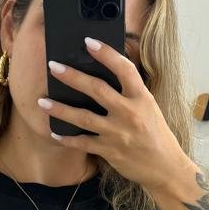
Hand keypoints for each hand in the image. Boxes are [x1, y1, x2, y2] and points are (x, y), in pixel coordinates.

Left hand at [39, 37, 187, 192]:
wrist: (166, 168)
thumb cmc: (156, 134)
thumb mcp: (148, 107)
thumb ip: (129, 93)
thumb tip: (104, 75)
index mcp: (141, 98)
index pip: (124, 69)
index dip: (106, 54)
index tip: (89, 41)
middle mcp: (130, 113)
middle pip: (97, 89)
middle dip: (73, 77)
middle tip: (53, 67)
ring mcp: (118, 133)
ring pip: (84, 117)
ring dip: (60, 109)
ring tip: (42, 101)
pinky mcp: (110, 151)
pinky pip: (83, 142)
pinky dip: (68, 138)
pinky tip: (55, 132)